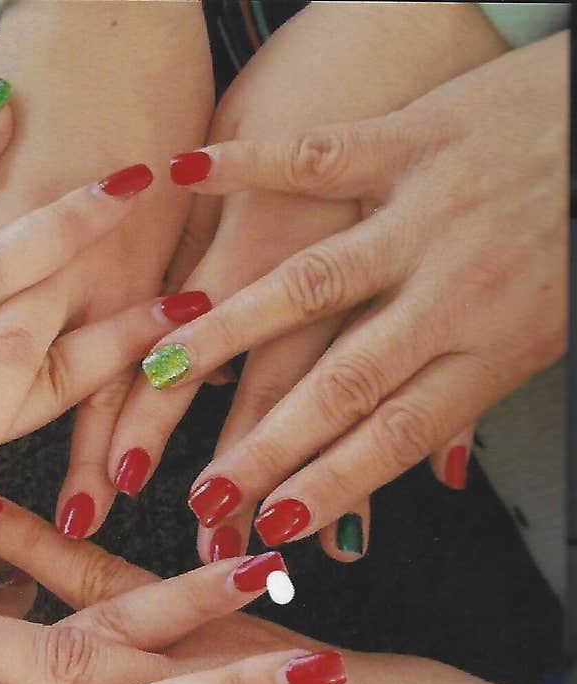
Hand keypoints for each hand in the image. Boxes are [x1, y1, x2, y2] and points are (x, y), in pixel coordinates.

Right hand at [128, 29, 565, 554]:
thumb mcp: (545, 334)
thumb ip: (475, 406)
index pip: (394, 438)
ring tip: (163, 371)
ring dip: (229, 332)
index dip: (328, 488)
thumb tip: (437, 479)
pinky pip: (317, 154)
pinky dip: (246, 164)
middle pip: (341, 385)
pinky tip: (184, 178)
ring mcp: (422, 214)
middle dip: (265, 446)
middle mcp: (449, 290)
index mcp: (489, 348)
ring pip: (312, 285)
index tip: (270, 528)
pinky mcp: (408, 137)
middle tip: (205, 493)